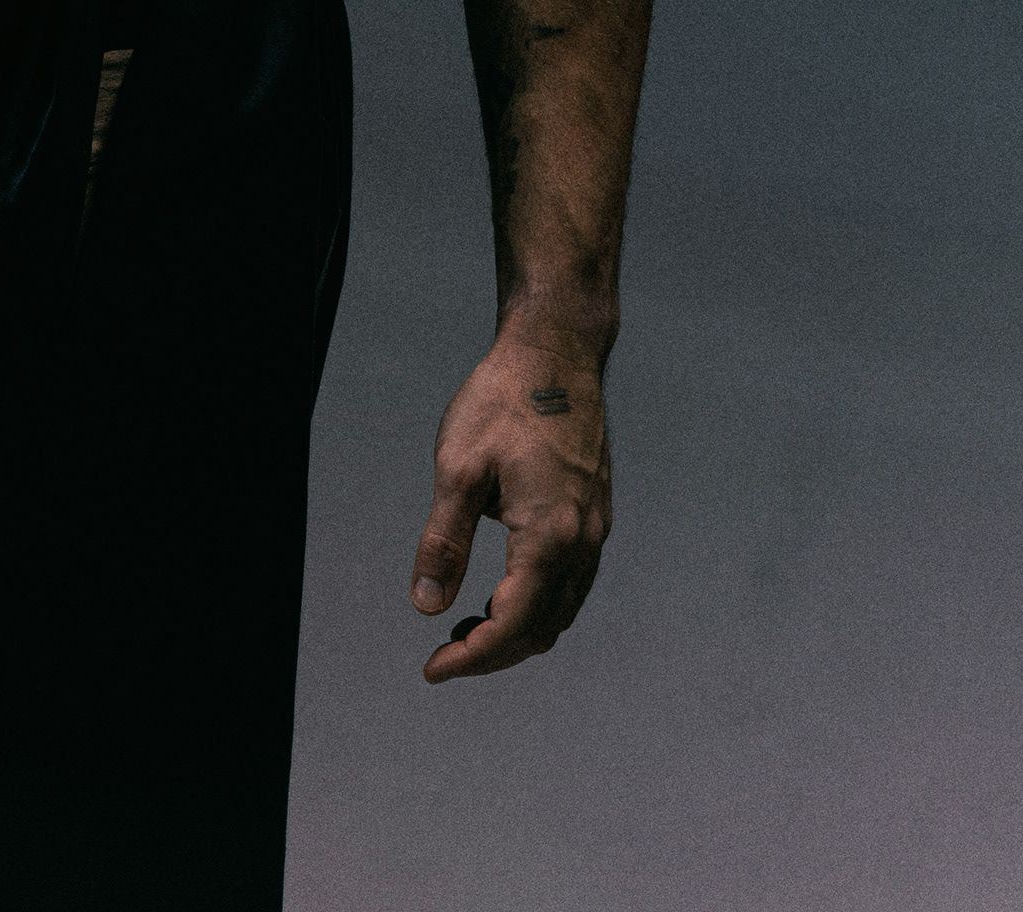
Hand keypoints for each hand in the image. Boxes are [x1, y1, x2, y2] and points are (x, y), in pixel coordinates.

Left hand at [408, 325, 610, 680]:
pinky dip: (537, 604)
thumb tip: (426, 607)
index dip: (473, 659)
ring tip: (465, 627)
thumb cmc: (502, 399)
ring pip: (561, 611)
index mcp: (549, 534)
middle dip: (493, 653)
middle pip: (542, 629)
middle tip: (443, 654)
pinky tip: (501, 591)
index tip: (432, 671)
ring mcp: (596, 529)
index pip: (513, 625)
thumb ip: (444, 542)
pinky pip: (572, 584)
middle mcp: (583, 541)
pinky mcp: (596, 516)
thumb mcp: (458, 467)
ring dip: (517, 632)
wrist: (556, 351)